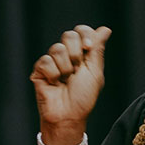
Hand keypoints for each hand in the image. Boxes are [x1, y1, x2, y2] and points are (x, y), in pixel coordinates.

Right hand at [30, 25, 112, 143]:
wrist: (68, 115)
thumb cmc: (84, 96)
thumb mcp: (95, 71)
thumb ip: (98, 48)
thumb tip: (105, 29)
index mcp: (82, 54)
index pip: (81, 31)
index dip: (85, 35)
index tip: (89, 48)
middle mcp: (67, 55)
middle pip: (68, 35)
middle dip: (76, 53)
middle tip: (77, 70)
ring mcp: (52, 61)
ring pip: (57, 49)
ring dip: (65, 68)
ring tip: (65, 80)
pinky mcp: (39, 69)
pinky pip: (46, 61)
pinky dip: (53, 75)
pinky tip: (54, 84)